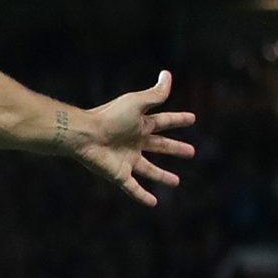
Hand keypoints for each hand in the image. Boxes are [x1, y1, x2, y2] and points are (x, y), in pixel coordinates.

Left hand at [77, 71, 195, 205]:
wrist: (85, 134)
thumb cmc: (110, 116)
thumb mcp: (137, 103)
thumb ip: (155, 94)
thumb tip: (168, 74)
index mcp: (139, 124)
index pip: (163, 121)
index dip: (178, 120)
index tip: (193, 118)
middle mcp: (134, 141)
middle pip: (159, 146)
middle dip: (175, 148)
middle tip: (191, 151)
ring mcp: (126, 159)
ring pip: (149, 170)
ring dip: (162, 176)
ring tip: (176, 182)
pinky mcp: (119, 174)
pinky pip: (133, 188)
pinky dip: (142, 196)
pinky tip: (154, 203)